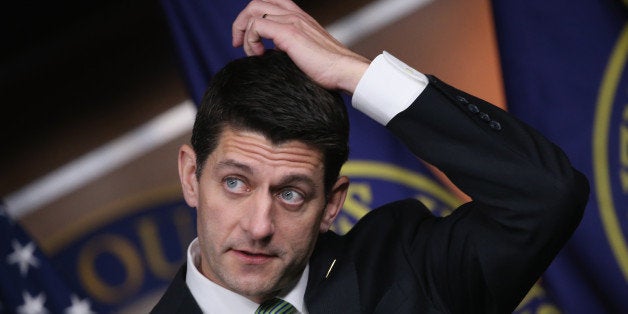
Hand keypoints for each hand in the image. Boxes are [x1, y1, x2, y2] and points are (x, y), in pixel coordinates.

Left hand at [232, 0, 369, 93]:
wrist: (344, 71)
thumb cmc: (329, 69)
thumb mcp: (305, 52)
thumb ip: (289, 47)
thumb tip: (273, 53)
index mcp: (299, 17)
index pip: (268, 5)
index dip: (252, 20)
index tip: (248, 43)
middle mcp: (294, 14)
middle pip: (256, 4)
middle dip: (241, 23)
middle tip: (238, 44)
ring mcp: (292, 20)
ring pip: (253, 11)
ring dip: (244, 32)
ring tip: (250, 52)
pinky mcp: (288, 32)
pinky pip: (256, 26)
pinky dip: (251, 40)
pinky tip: (258, 55)